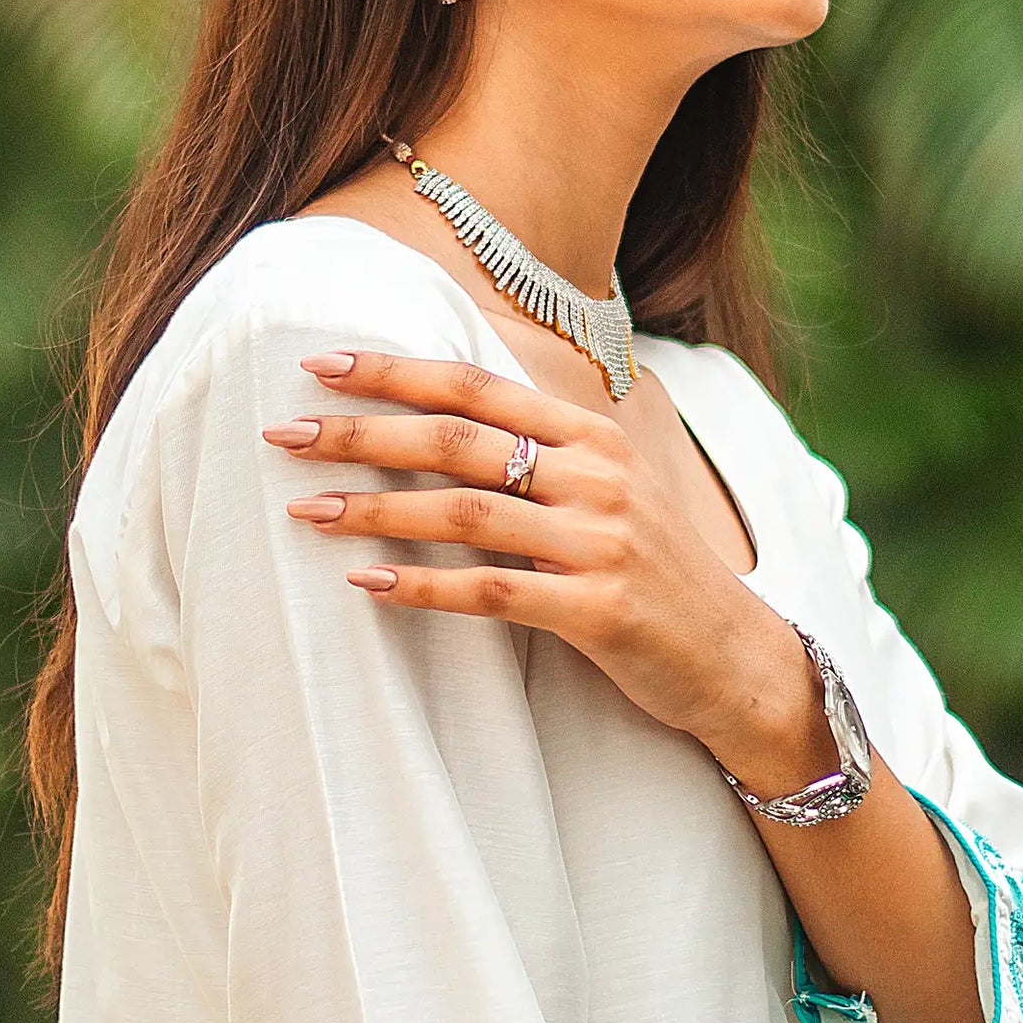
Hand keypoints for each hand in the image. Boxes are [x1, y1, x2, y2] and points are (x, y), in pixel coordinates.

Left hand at [263, 347, 828, 789]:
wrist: (737, 659)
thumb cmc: (656, 575)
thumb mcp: (611, 493)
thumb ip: (542, 454)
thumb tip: (441, 421)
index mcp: (594, 436)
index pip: (475, 388)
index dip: (393, 371)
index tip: (319, 363)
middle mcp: (599, 476)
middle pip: (457, 441)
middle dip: (361, 433)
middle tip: (285, 435)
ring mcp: (601, 542)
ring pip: (465, 513)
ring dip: (373, 510)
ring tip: (304, 512)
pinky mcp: (598, 610)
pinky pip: (490, 594)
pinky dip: (421, 587)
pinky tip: (364, 585)